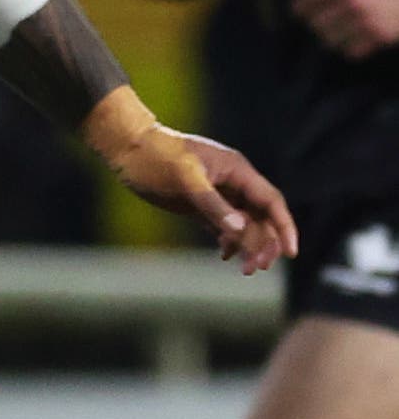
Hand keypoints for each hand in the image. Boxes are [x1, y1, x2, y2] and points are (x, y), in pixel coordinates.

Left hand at [103, 127, 296, 275]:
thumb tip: (240, 230)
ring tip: (244, 269)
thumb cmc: (156, 158)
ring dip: (247, 246)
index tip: (291, 252)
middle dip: (264, 243)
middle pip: (262, 217)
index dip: (284, 226)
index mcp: (237, 171)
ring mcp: (218, 194)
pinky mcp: (200, 204)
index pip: (271, 201)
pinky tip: (224, 255)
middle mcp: (233, 182)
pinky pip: (225, 225)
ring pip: (244, 224)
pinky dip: (229, 240)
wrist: (126, 149)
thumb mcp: (185, 181)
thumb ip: (213, 205)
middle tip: (256, 268)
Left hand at [292, 0, 398, 60]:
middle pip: (316, 24)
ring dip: (330, 36)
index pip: (307, 2)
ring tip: (335, 30)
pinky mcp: (381, 36)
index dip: (299, 7)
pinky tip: (354, 39)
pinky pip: (351, 51)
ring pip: (330, 40)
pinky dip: (349, 47)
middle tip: (319, 20)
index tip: (300, 10)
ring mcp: (367, 21)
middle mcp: (353, 3)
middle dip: (315, 22)